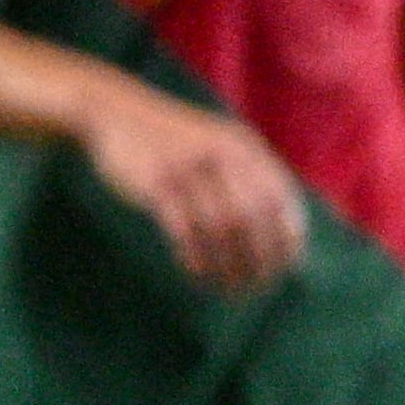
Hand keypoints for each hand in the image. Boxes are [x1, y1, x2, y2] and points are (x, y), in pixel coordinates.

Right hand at [79, 78, 308, 293]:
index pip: (280, 196)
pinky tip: (199, 275)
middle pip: (254, 216)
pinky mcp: (156, 183)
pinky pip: (184, 230)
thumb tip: (280, 222)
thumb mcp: (218, 143)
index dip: (288, 233)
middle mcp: (222, 154)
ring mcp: (189, 167)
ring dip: (230, 265)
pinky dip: (196, 258)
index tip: (288, 265)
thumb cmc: (172, 140)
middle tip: (259, 287)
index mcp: (243, 146)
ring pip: (221, 227)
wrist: (116, 113)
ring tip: (231, 290)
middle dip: (262, 257)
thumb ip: (247, 172)